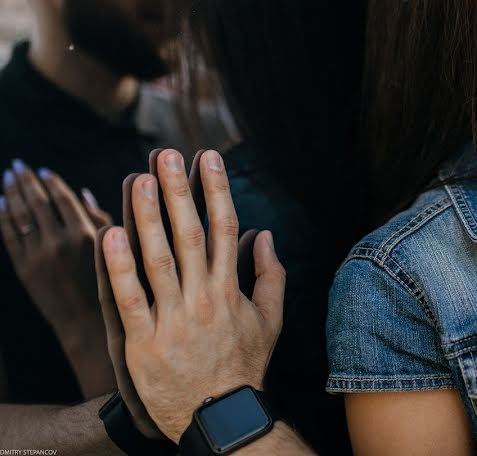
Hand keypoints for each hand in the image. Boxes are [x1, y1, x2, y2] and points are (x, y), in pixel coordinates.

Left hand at [0, 161, 112, 380]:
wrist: (89, 325)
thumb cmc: (113, 285)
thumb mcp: (117, 249)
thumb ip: (99, 218)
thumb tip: (81, 192)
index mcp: (87, 234)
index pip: (62, 198)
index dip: (51, 182)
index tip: (43, 171)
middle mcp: (60, 242)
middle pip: (36, 202)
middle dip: (25, 181)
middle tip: (18, 166)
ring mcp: (38, 256)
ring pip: (18, 216)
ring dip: (10, 193)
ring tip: (8, 177)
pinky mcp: (24, 269)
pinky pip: (9, 237)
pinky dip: (2, 217)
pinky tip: (0, 204)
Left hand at [100, 149, 284, 441]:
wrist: (220, 415)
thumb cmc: (244, 365)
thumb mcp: (270, 319)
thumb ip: (270, 274)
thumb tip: (264, 234)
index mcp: (231, 289)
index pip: (224, 229)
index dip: (216, 190)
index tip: (207, 157)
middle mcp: (204, 298)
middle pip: (189, 236)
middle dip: (179, 192)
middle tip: (165, 156)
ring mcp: (173, 318)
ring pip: (158, 260)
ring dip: (148, 218)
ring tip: (139, 182)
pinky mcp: (144, 341)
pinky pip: (130, 299)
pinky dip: (120, 268)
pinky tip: (110, 235)